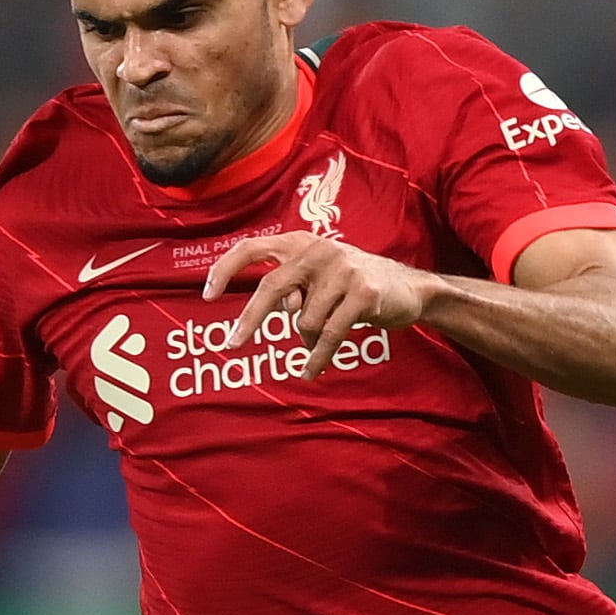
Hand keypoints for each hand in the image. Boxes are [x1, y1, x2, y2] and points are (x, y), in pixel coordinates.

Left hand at [198, 233, 440, 385]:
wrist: (408, 289)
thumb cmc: (351, 287)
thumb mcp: (317, 279)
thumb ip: (290, 288)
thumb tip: (270, 310)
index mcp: (301, 243)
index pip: (252, 248)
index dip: (226, 269)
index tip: (207, 295)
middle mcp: (319, 250)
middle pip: (272, 287)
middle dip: (250, 319)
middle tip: (232, 345)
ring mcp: (343, 269)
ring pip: (304, 319)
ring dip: (307, 339)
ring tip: (320, 340)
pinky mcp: (363, 292)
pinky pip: (329, 334)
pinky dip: (318, 357)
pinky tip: (311, 371)